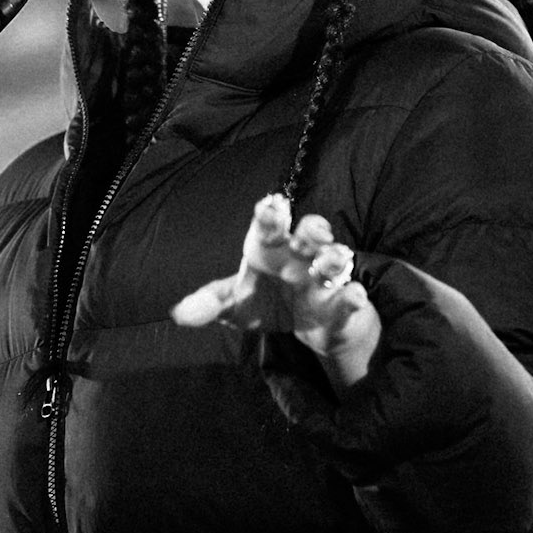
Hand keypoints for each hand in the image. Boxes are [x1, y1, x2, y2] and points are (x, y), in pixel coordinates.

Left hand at [172, 194, 381, 386]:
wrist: (305, 326)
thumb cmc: (266, 301)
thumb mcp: (234, 304)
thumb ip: (209, 304)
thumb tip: (178, 314)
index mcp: (270, 249)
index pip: (268, 227)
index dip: (270, 216)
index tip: (271, 206)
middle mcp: (299, 258)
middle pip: (308, 237)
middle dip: (312, 231)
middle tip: (312, 229)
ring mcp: (323, 280)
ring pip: (333, 262)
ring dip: (333, 259)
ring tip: (331, 260)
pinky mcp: (341, 305)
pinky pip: (349, 299)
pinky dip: (353, 297)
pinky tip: (354, 295)